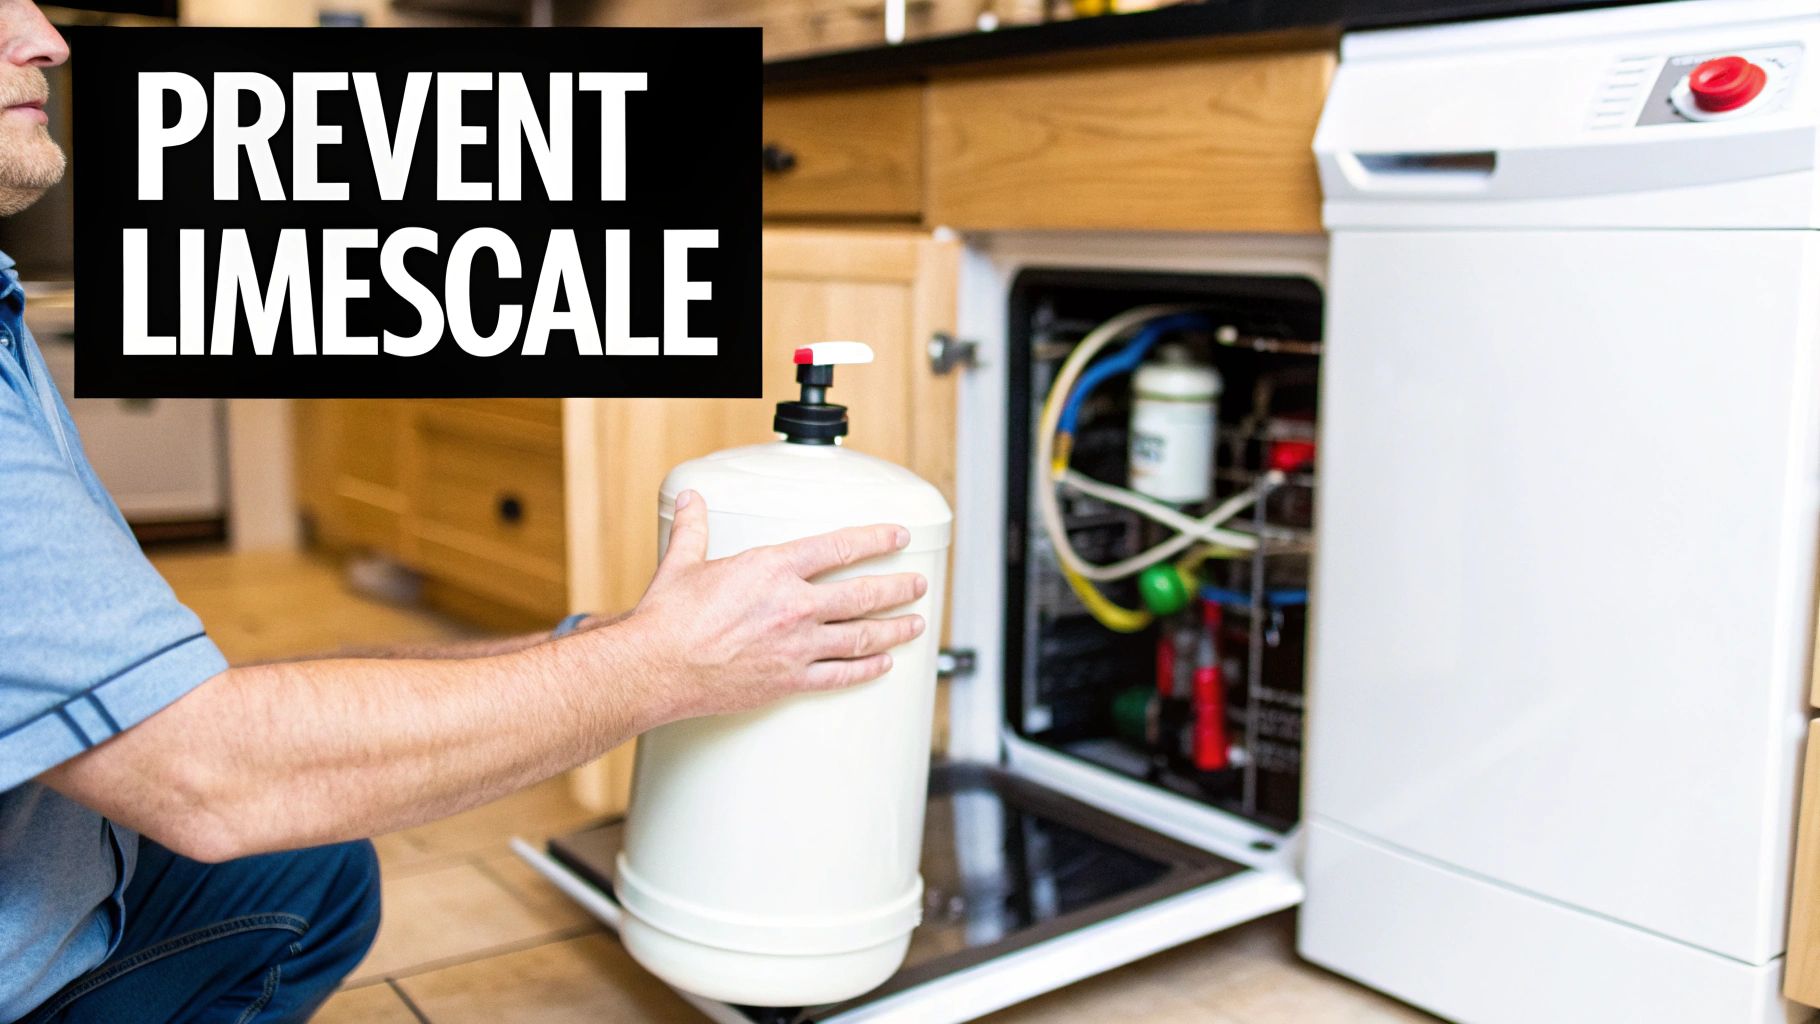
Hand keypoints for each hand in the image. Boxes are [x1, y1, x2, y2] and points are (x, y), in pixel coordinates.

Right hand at [622, 489, 928, 722]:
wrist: (657, 667)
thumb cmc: (668, 618)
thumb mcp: (683, 562)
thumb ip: (694, 529)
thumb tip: (691, 501)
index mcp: (773, 569)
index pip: (840, 548)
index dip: (876, 539)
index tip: (898, 536)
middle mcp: (793, 605)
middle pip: (863, 595)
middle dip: (897, 588)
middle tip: (917, 585)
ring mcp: (796, 646)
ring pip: (861, 637)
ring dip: (893, 630)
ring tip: (915, 625)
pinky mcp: (789, 681)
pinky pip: (840, 675)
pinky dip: (866, 670)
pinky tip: (882, 665)